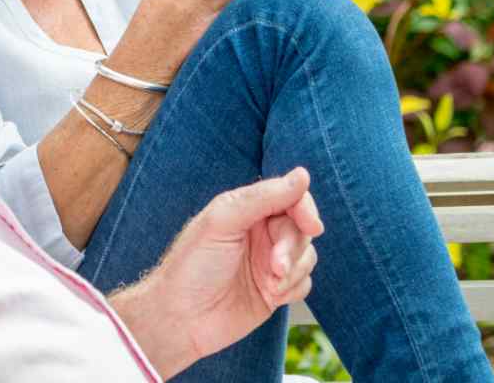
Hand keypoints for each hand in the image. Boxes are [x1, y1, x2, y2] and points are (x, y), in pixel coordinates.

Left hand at [113, 168, 323, 376]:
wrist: (182, 319)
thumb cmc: (192, 266)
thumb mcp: (222, 222)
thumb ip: (262, 197)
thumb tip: (302, 175)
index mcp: (243, 210)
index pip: (288, 197)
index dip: (304, 209)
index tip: (311, 226)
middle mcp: (258, 233)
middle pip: (300, 228)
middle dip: (292, 248)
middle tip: (275, 266)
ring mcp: (268, 262)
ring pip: (307, 256)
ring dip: (293, 271)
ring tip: (269, 285)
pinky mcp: (276, 290)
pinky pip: (305, 283)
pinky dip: (293, 289)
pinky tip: (271, 296)